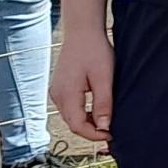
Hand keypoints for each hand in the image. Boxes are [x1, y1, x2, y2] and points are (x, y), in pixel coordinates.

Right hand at [51, 25, 115, 144]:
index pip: (78, 125)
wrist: (82, 32)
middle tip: (111, 133)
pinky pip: (70, 108)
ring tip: (106, 122)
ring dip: (88, 123)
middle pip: (73, 123)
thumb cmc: (94, 51)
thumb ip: (103, 103)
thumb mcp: (104, 78)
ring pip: (71, 117)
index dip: (94, 135)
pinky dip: (83, 113)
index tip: (111, 136)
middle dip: (91, 131)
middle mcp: (57, 95)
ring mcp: (57, 91)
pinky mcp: (60, 88)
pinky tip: (97, 111)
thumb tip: (104, 127)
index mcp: (67, 94)